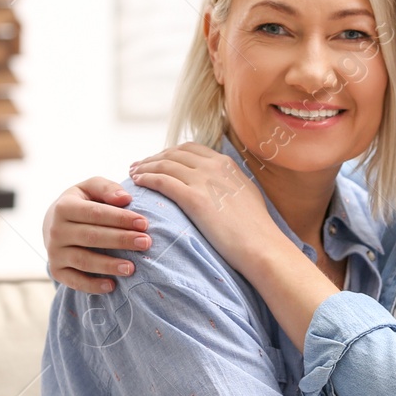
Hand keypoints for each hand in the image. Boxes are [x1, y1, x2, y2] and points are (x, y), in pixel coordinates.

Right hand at [42, 177, 151, 293]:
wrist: (53, 224)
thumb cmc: (82, 203)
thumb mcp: (90, 188)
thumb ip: (107, 188)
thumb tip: (126, 199)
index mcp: (64, 207)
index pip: (95, 213)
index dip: (120, 218)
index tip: (144, 223)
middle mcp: (56, 230)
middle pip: (92, 237)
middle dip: (121, 240)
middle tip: (145, 243)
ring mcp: (54, 252)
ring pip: (84, 260)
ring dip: (108, 265)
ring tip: (131, 268)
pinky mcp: (56, 271)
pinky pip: (74, 281)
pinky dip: (92, 286)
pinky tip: (112, 286)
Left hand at [129, 143, 288, 274]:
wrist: (262, 246)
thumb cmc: (255, 230)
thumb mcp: (245, 195)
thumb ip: (229, 183)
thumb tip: (218, 187)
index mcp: (226, 164)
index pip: (190, 149)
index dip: (170, 153)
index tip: (158, 160)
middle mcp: (214, 166)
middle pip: (174, 153)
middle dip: (154, 157)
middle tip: (139, 165)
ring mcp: (204, 180)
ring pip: (165, 164)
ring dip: (146, 166)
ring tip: (133, 173)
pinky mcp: (194, 198)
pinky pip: (162, 181)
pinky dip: (147, 178)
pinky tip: (138, 182)